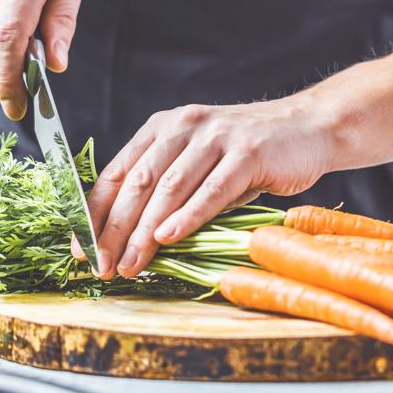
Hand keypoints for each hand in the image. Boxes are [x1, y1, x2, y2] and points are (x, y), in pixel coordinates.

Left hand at [77, 97, 335, 277]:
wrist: (310, 128)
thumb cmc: (252, 155)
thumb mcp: (203, 162)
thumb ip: (171, 189)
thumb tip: (132, 239)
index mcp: (164, 127)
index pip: (117, 172)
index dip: (96, 213)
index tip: (82, 249)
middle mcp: (184, 126)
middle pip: (138, 183)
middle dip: (116, 230)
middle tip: (103, 266)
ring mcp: (216, 136)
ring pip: (170, 188)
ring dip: (146, 232)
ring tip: (132, 264)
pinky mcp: (247, 152)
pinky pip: (211, 190)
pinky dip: (187, 217)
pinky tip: (169, 239)